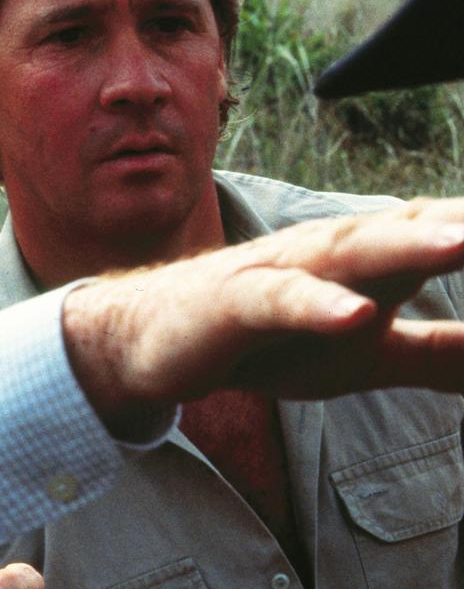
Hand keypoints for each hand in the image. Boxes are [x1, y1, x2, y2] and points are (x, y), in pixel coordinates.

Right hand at [64, 198, 463, 436]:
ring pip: (349, 253)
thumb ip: (438, 354)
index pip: (454, 239)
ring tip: (461, 241)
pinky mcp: (232, 303)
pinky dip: (313, 305)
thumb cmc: (263, 339)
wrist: (154, 340)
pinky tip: (351, 312)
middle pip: (414, 232)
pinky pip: (276, 302)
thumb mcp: (365, 356)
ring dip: (406, 246)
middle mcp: (334, 250)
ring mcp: (281, 271)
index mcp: (374, 260)